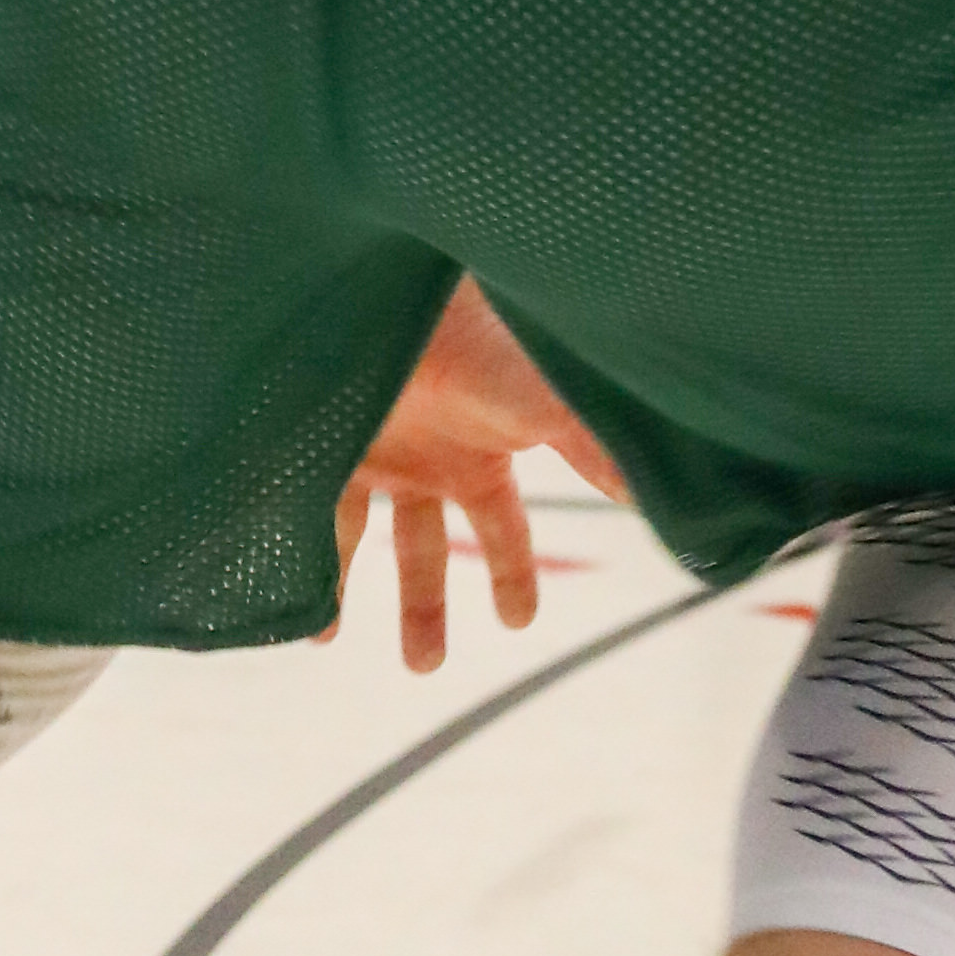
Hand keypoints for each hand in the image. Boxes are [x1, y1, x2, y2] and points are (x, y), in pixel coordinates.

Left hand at [329, 278, 626, 669]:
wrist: (399, 288)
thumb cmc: (482, 342)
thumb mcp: (550, 406)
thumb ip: (600, 453)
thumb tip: (661, 502)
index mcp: (483, 457)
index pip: (504, 532)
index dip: (511, 577)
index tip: (517, 623)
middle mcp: (426, 461)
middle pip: (427, 549)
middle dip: (425, 607)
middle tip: (423, 667)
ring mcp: (372, 454)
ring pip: (358, 540)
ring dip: (347, 592)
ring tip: (327, 643)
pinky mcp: (319, 450)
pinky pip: (306, 519)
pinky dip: (299, 565)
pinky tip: (293, 607)